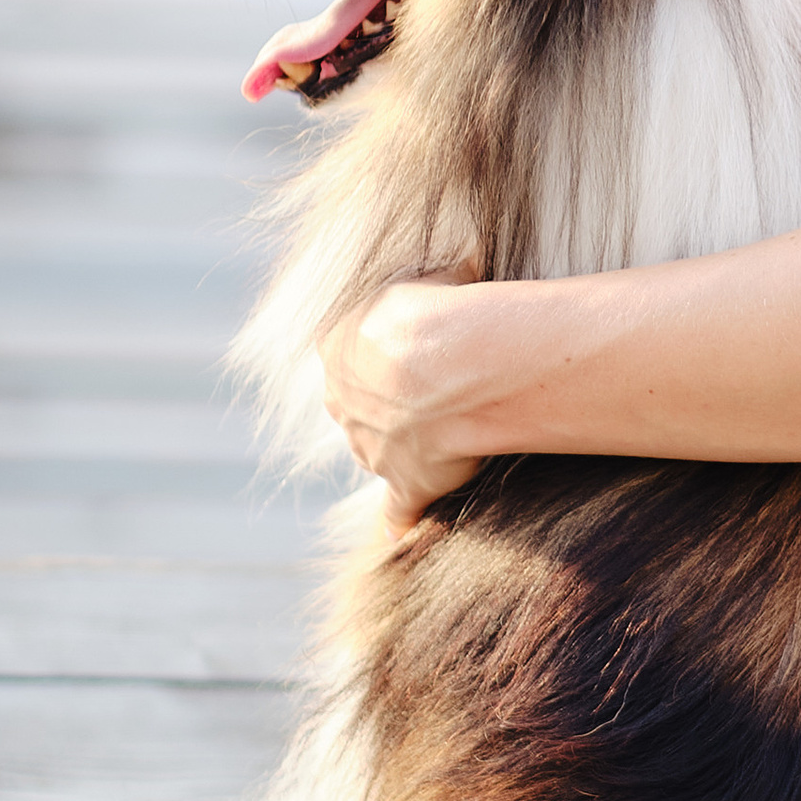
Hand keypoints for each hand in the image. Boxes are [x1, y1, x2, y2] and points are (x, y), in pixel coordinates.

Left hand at [319, 273, 488, 530]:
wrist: (444, 360)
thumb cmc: (440, 305)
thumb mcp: (430, 273)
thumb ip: (434, 282)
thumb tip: (464, 266)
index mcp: (337, 346)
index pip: (350, 351)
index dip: (385, 351)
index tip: (418, 349)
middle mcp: (341, 400)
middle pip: (359, 403)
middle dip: (389, 398)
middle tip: (435, 387)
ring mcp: (370, 446)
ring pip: (377, 447)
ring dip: (406, 443)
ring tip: (452, 431)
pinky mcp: (404, 482)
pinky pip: (397, 510)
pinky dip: (400, 522)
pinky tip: (401, 534)